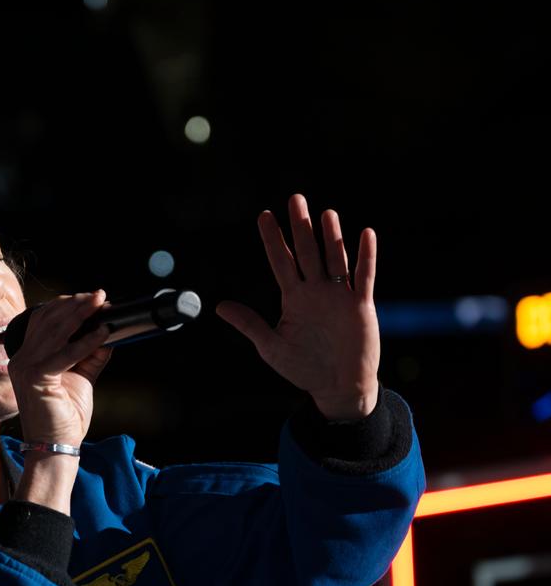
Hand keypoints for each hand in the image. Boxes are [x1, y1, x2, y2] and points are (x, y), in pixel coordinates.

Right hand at [7, 291, 113, 447]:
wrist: (56, 447)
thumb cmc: (65, 416)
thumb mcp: (81, 376)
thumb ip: (89, 353)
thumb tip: (106, 331)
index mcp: (27, 355)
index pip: (44, 319)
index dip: (68, 305)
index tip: (92, 299)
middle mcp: (21, 358)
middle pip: (49, 320)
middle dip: (77, 304)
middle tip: (100, 296)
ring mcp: (24, 367)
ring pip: (55, 331)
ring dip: (81, 315)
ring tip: (101, 306)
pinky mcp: (35, 378)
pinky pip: (64, 354)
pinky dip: (86, 342)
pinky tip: (103, 334)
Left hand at [216, 194, 379, 420]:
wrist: (337, 387)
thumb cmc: (303, 368)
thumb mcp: (271, 346)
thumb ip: (249, 324)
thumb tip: (220, 306)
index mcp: (294, 298)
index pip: (281, 262)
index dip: (273, 240)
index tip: (264, 216)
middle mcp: (316, 291)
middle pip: (307, 252)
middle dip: (301, 227)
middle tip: (295, 199)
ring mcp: (339, 296)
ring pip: (335, 259)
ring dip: (331, 237)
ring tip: (326, 213)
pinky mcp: (360, 306)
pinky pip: (364, 276)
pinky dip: (366, 256)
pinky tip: (365, 234)